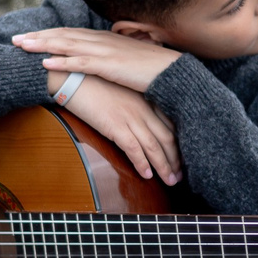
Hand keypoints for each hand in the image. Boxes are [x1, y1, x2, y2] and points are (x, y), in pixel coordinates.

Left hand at [13, 27, 182, 92]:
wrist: (171, 73)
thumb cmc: (150, 69)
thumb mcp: (126, 59)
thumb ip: (111, 56)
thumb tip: (99, 60)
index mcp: (104, 38)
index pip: (70, 33)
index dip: (48, 34)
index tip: (29, 36)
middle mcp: (101, 40)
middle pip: (63, 36)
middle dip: (37, 36)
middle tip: (14, 39)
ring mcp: (104, 52)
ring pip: (66, 45)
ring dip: (42, 45)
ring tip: (22, 47)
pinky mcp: (109, 66)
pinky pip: (80, 63)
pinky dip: (61, 61)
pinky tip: (45, 63)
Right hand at [52, 74, 183, 184]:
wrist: (74, 76)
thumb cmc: (95, 83)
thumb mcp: (121, 91)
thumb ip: (134, 103)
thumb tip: (137, 120)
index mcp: (146, 99)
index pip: (170, 124)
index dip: (178, 143)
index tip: (183, 157)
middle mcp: (143, 109)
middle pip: (167, 138)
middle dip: (176, 159)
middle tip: (180, 175)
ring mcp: (130, 117)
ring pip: (154, 146)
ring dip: (164, 166)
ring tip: (170, 181)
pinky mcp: (115, 125)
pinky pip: (133, 148)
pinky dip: (141, 163)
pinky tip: (146, 175)